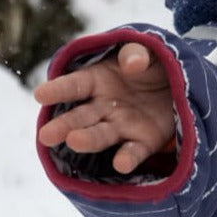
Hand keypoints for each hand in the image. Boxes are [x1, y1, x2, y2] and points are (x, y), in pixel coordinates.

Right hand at [36, 41, 175, 173]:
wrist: (175, 87)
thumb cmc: (152, 65)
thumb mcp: (147, 51)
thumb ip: (137, 53)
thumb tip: (131, 62)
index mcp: (97, 80)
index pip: (74, 86)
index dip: (58, 90)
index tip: (40, 95)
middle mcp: (104, 107)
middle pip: (80, 117)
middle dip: (64, 125)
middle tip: (46, 135)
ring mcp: (122, 126)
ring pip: (101, 135)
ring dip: (88, 140)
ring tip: (74, 142)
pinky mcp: (144, 142)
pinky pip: (134, 152)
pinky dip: (128, 158)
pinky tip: (121, 164)